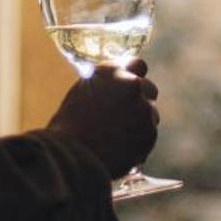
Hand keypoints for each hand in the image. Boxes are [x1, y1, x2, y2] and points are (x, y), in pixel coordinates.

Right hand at [49, 59, 159, 179]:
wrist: (71, 156)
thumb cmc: (69, 126)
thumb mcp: (82, 92)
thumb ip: (105, 85)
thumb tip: (116, 86)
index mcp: (112, 71)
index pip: (137, 64)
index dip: (133, 76)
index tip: (130, 86)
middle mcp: (132, 84)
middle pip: (149, 87)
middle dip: (141, 99)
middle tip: (125, 115)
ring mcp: (144, 109)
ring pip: (151, 113)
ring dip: (140, 122)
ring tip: (117, 137)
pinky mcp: (150, 132)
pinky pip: (149, 134)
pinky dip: (139, 141)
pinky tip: (121, 148)